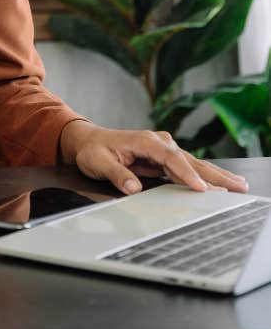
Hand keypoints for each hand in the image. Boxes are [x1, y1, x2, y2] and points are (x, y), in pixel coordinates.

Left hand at [59, 120, 249, 195]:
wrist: (89, 141)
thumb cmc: (94, 150)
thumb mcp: (99, 162)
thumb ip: (117, 174)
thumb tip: (133, 187)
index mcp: (145, 140)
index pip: (170, 158)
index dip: (186, 173)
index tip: (200, 187)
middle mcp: (159, 142)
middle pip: (190, 159)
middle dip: (213, 174)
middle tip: (236, 187)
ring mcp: (164, 149)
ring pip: (194, 163)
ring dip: (216, 175)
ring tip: (238, 185)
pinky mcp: (165, 158)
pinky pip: (188, 168)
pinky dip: (205, 176)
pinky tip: (220, 184)